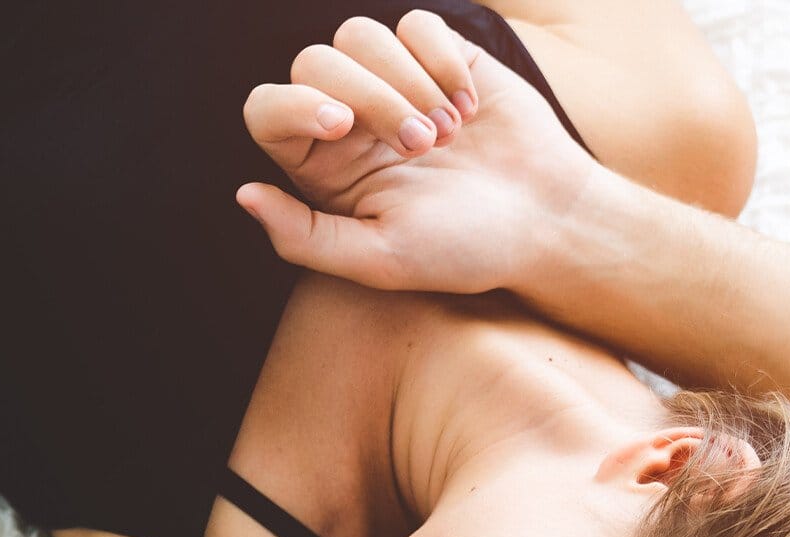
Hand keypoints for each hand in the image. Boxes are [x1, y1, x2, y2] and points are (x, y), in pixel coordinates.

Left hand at [238, 10, 598, 294]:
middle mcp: (348, 118)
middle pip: (314, 62)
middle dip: (370, 98)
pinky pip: (416, 24)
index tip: (343, 126)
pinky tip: (471, 106)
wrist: (545, 221)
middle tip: (421, 147)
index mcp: (322, 166)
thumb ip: (306, 237)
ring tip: (447, 133)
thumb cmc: (461, 249)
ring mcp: (392, 81)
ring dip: (407, 81)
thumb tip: (243, 195)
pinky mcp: (439, 55)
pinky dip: (442, 60)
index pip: (268, 110)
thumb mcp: (380, 259)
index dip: (293, 105)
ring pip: (359, 34)